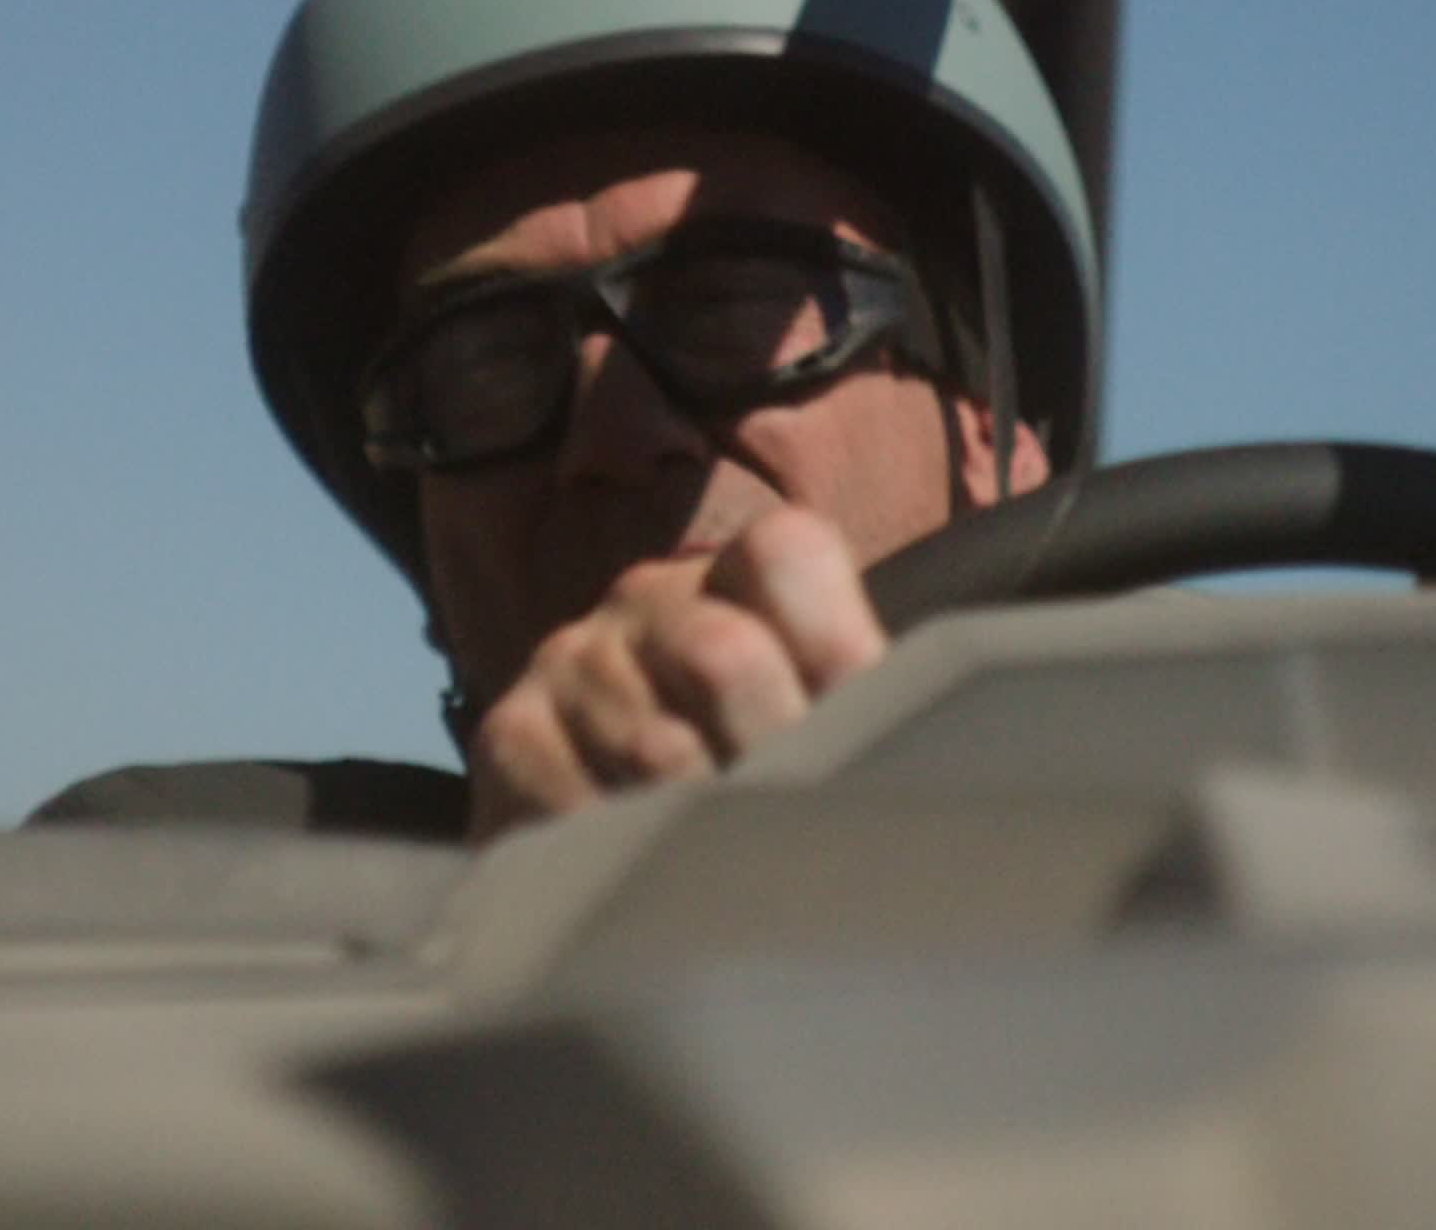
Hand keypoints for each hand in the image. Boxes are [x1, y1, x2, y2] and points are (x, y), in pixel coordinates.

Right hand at [463, 506, 886, 842]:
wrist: (607, 865)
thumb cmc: (740, 788)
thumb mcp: (816, 734)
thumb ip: (866, 711)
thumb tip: (927, 737)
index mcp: (738, 581)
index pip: (786, 555)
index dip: (834, 649)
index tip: (857, 733)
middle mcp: (646, 602)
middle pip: (724, 655)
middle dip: (774, 757)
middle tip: (795, 829)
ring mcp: (571, 662)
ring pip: (656, 748)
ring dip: (705, 826)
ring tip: (732, 870)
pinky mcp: (509, 735)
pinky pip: (576, 803)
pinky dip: (626, 860)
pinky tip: (648, 881)